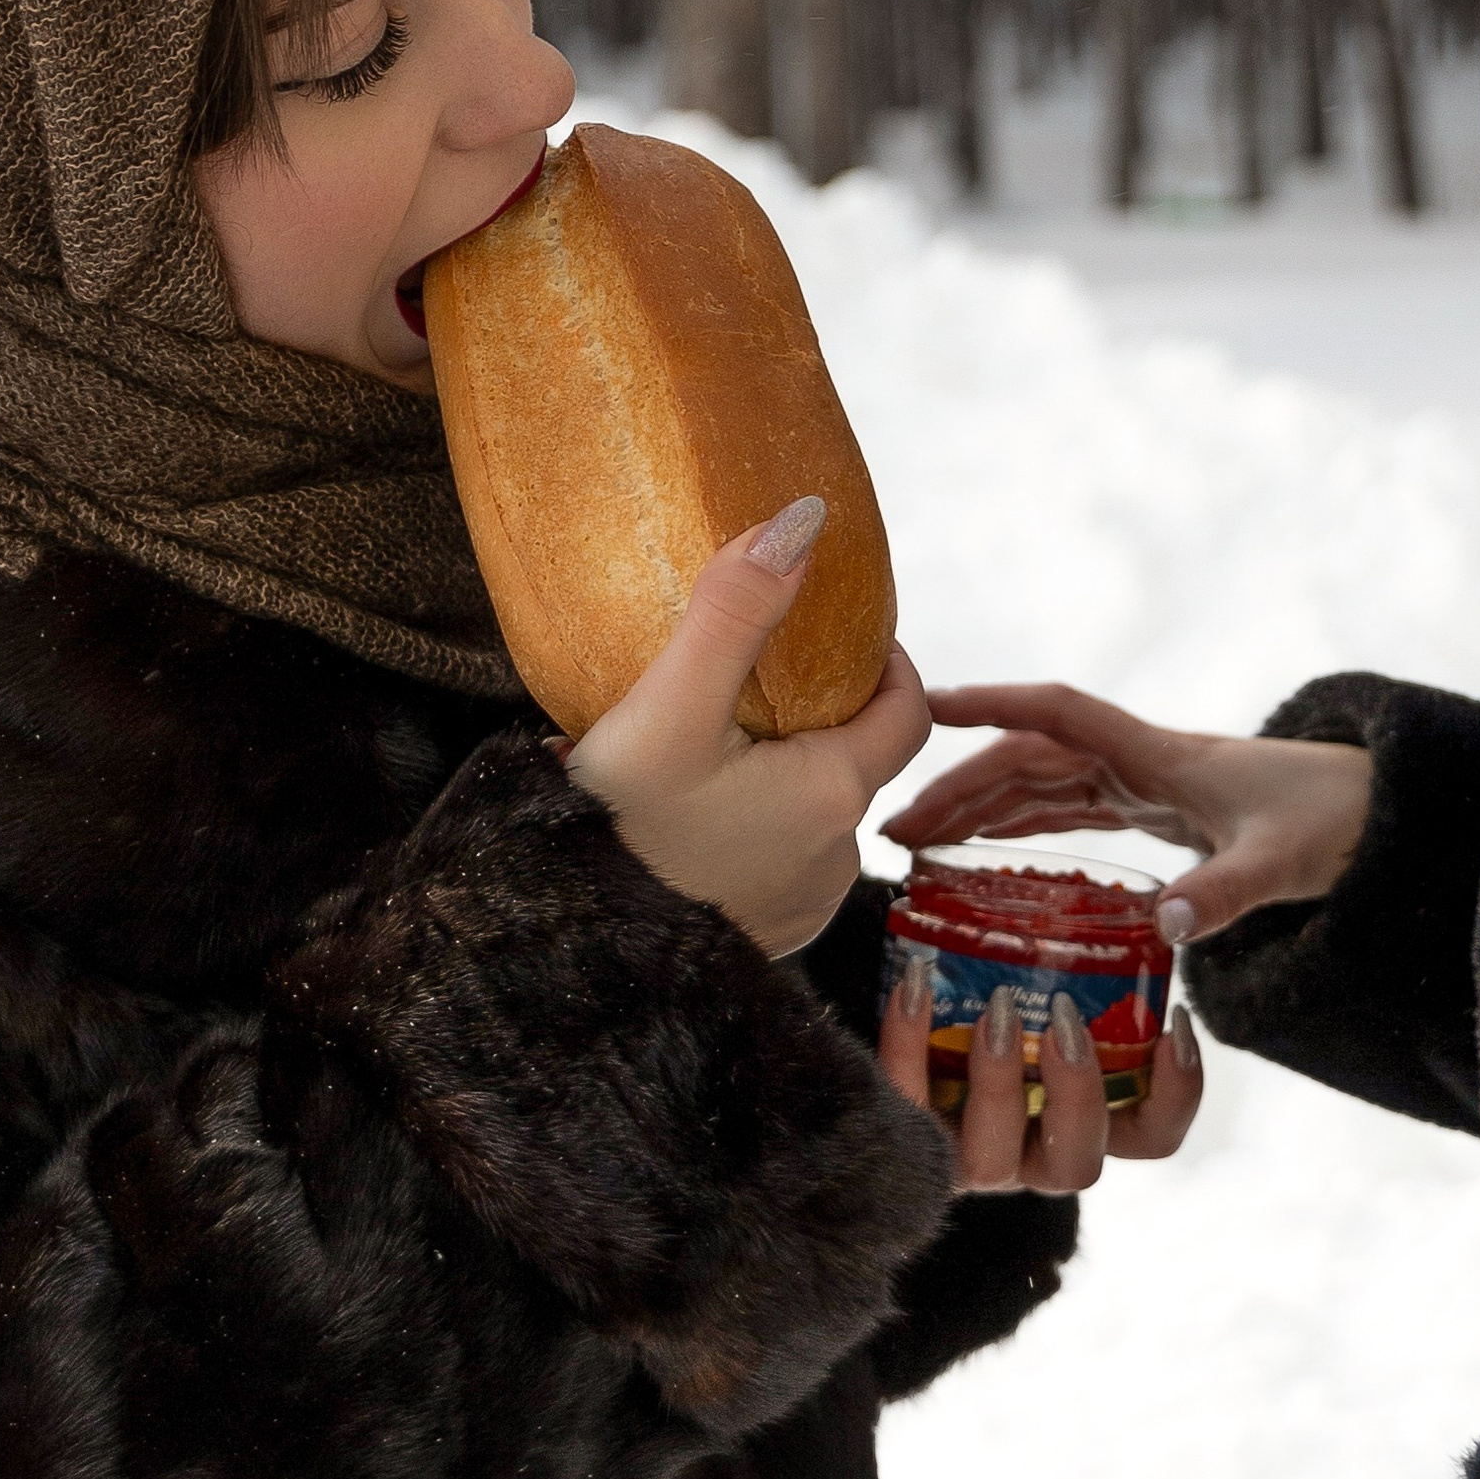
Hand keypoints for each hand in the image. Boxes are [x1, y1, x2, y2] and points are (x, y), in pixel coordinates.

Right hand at [566, 500, 928, 958]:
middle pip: (856, 761)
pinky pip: (778, 864)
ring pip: (815, 816)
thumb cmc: (618, 831)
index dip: (888, 665)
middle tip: (757, 681)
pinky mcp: (761, 939)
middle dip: (821, 716)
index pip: (907, 711)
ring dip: (786, 777)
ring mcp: (801, 906)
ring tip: (717, 745)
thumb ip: (735, 610)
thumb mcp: (669, 706)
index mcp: (833, 793)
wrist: (571, 957)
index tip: (845, 632)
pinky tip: (696, 816)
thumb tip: (802, 521)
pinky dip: (754, 829)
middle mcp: (836, 857)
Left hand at [877, 961, 1204, 1191]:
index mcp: (1079, 1120)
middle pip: (1079, 1167)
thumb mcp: (1043, 985)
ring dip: (999, 1079)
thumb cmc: (982, 996)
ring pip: (993, 1160)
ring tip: (998, 1005)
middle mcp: (1030, 1154)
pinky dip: (910, 1043)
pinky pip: (907, 1106)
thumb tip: (1144, 899)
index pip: (1152, 1137)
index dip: (1177, 1093)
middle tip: (1066, 1017)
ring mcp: (965, 1160)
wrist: (870, 1035)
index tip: (1171, 1020)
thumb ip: (1086, 964)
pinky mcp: (904, 1139)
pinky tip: (916, 983)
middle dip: (1078, 1092)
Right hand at [883, 681, 1373, 946]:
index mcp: (1159, 756)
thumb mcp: (1278, 862)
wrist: (1384, 815)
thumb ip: (1220, 894)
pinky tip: (984, 852)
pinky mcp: (1157, 813)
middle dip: (958, 783)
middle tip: (894, 828)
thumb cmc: (1336, 821)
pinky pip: (1069, 810)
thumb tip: (1160, 928)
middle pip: (1029, 757)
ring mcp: (1146, 785)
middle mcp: (1141, 761)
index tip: (925, 706)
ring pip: (1042, 784)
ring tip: (915, 845)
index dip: (991, 705)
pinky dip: (1019, 825)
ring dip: (978, 807)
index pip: (1057, 714)